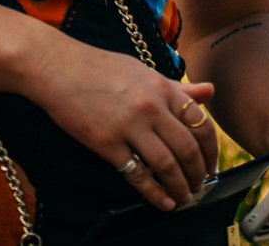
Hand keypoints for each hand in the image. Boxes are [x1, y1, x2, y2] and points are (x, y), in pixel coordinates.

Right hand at [28, 41, 215, 209]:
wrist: (57, 67)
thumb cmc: (100, 68)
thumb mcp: (143, 71)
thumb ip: (176, 87)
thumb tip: (210, 91)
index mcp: (162, 87)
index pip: (201, 123)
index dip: (211, 150)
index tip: (210, 165)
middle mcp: (151, 106)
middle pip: (188, 149)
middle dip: (199, 173)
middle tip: (200, 186)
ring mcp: (129, 125)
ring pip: (167, 166)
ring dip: (181, 187)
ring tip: (184, 196)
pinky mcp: (107, 143)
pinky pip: (138, 175)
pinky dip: (155, 193)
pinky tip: (164, 202)